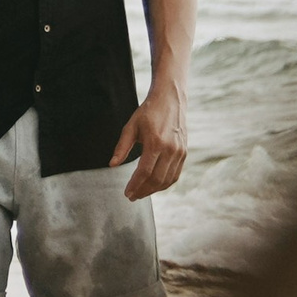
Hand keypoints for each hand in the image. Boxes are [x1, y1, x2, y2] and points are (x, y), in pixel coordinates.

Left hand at [113, 83, 187, 201]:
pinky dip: (164, 184)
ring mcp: (179, 152)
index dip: (135, 185)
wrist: (171, 100)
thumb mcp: (131, 126)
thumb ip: (122, 147)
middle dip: (143, 191)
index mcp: (156, 142)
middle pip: (156, 179)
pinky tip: (154, 186)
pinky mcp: (184, 153)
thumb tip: (112, 165)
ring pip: (167, 180)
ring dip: (153, 190)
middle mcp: (170, 149)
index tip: (127, 193)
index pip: (144, 171)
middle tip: (132, 196)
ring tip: (141, 193)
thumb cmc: (148, 113)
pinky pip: (175, 175)